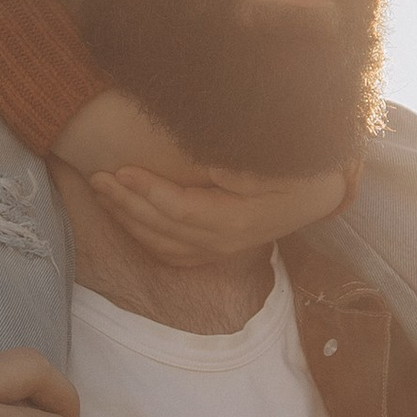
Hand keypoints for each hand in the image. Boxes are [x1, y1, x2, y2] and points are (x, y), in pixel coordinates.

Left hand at [53, 86, 349, 263]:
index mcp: (235, 220)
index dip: (146, 190)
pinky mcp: (215, 251)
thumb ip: (239, 166)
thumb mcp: (277, 163)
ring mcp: (218, 251)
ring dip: (127, 219)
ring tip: (102, 193)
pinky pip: (171, 253)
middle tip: (96, 177)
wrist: (320, 192)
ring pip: (160, 243)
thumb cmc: (298, 169)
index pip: (179, 209)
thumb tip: (206, 168)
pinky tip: (125, 219)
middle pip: (162, 228)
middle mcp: (222, 243)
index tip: (120, 169)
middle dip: (125, 202)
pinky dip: (143, 238)